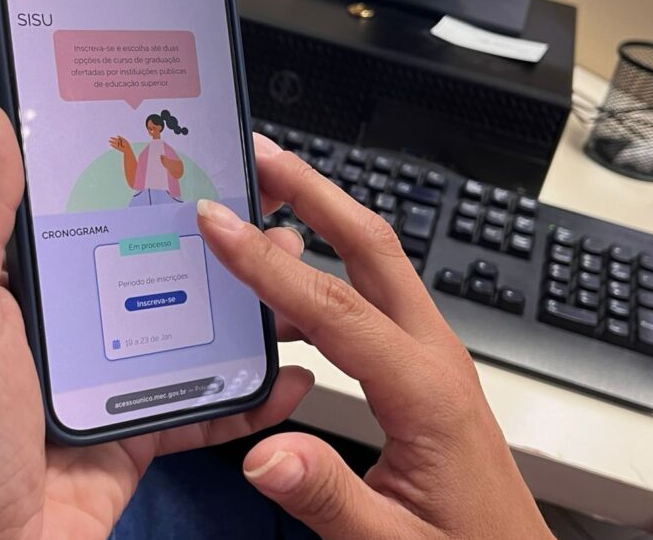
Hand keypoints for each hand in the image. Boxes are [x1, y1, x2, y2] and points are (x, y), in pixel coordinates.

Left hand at [0, 99, 313, 539]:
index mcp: (28, 283)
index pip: (92, 207)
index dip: (141, 172)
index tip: (190, 140)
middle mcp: (74, 323)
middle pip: (158, 263)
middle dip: (214, 235)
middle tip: (263, 206)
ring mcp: (112, 376)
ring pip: (193, 328)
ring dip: (244, 304)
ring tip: (291, 272)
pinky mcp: (140, 429)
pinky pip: (205, 405)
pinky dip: (248, 394)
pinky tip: (284, 373)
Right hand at [195, 133, 551, 539]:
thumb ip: (326, 498)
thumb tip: (262, 456)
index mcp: (427, 392)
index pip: (336, 308)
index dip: (269, 264)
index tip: (219, 223)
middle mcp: (434, 356)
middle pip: (374, 248)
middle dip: (315, 192)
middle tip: (261, 155)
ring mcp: (431, 356)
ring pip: (375, 266)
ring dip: (322, 222)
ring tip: (263, 199)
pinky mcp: (422, 368)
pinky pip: (371, 301)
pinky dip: (324, 274)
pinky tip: (281, 293)